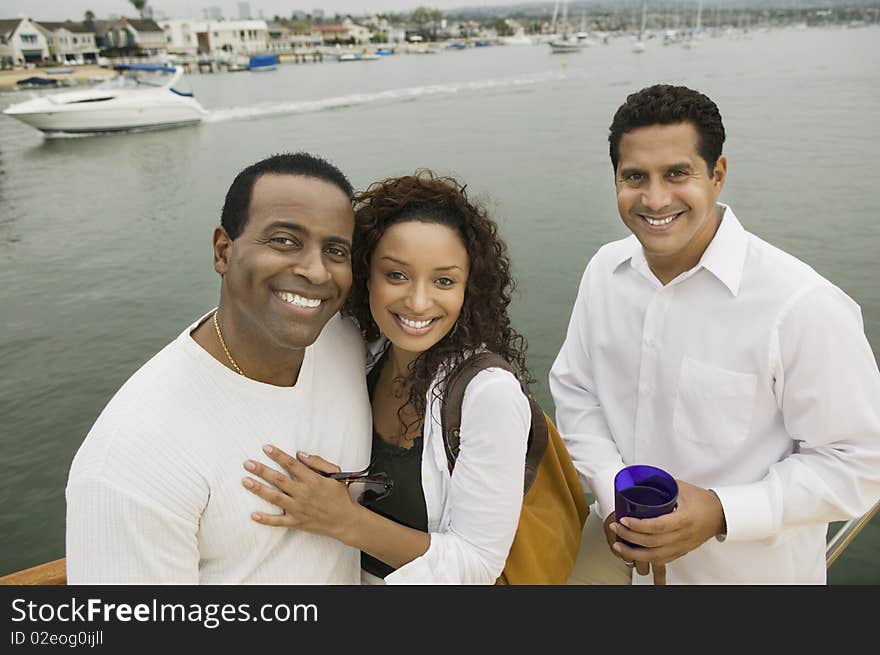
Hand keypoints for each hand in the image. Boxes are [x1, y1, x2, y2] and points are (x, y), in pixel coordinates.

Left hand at [242, 445, 357, 542]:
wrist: (345, 520)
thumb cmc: (340, 495)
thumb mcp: (335, 474)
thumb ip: (318, 462)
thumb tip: (300, 454)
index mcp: (313, 480)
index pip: (292, 465)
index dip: (278, 455)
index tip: (266, 448)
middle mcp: (303, 494)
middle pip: (279, 479)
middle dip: (262, 470)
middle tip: (247, 463)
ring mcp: (298, 509)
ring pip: (275, 498)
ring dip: (259, 489)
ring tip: (245, 481)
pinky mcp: (296, 522)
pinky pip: (278, 521)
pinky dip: (266, 519)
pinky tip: (253, 515)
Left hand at [609, 480, 725, 580]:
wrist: (721, 515)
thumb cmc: (702, 500)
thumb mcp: (682, 488)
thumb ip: (662, 485)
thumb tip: (640, 479)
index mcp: (684, 519)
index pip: (658, 526)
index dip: (638, 525)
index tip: (624, 520)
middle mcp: (683, 536)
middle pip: (652, 542)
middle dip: (630, 536)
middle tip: (615, 527)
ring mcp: (682, 546)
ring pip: (655, 556)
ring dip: (634, 553)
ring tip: (618, 546)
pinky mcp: (681, 551)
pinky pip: (662, 560)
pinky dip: (645, 559)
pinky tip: (633, 554)